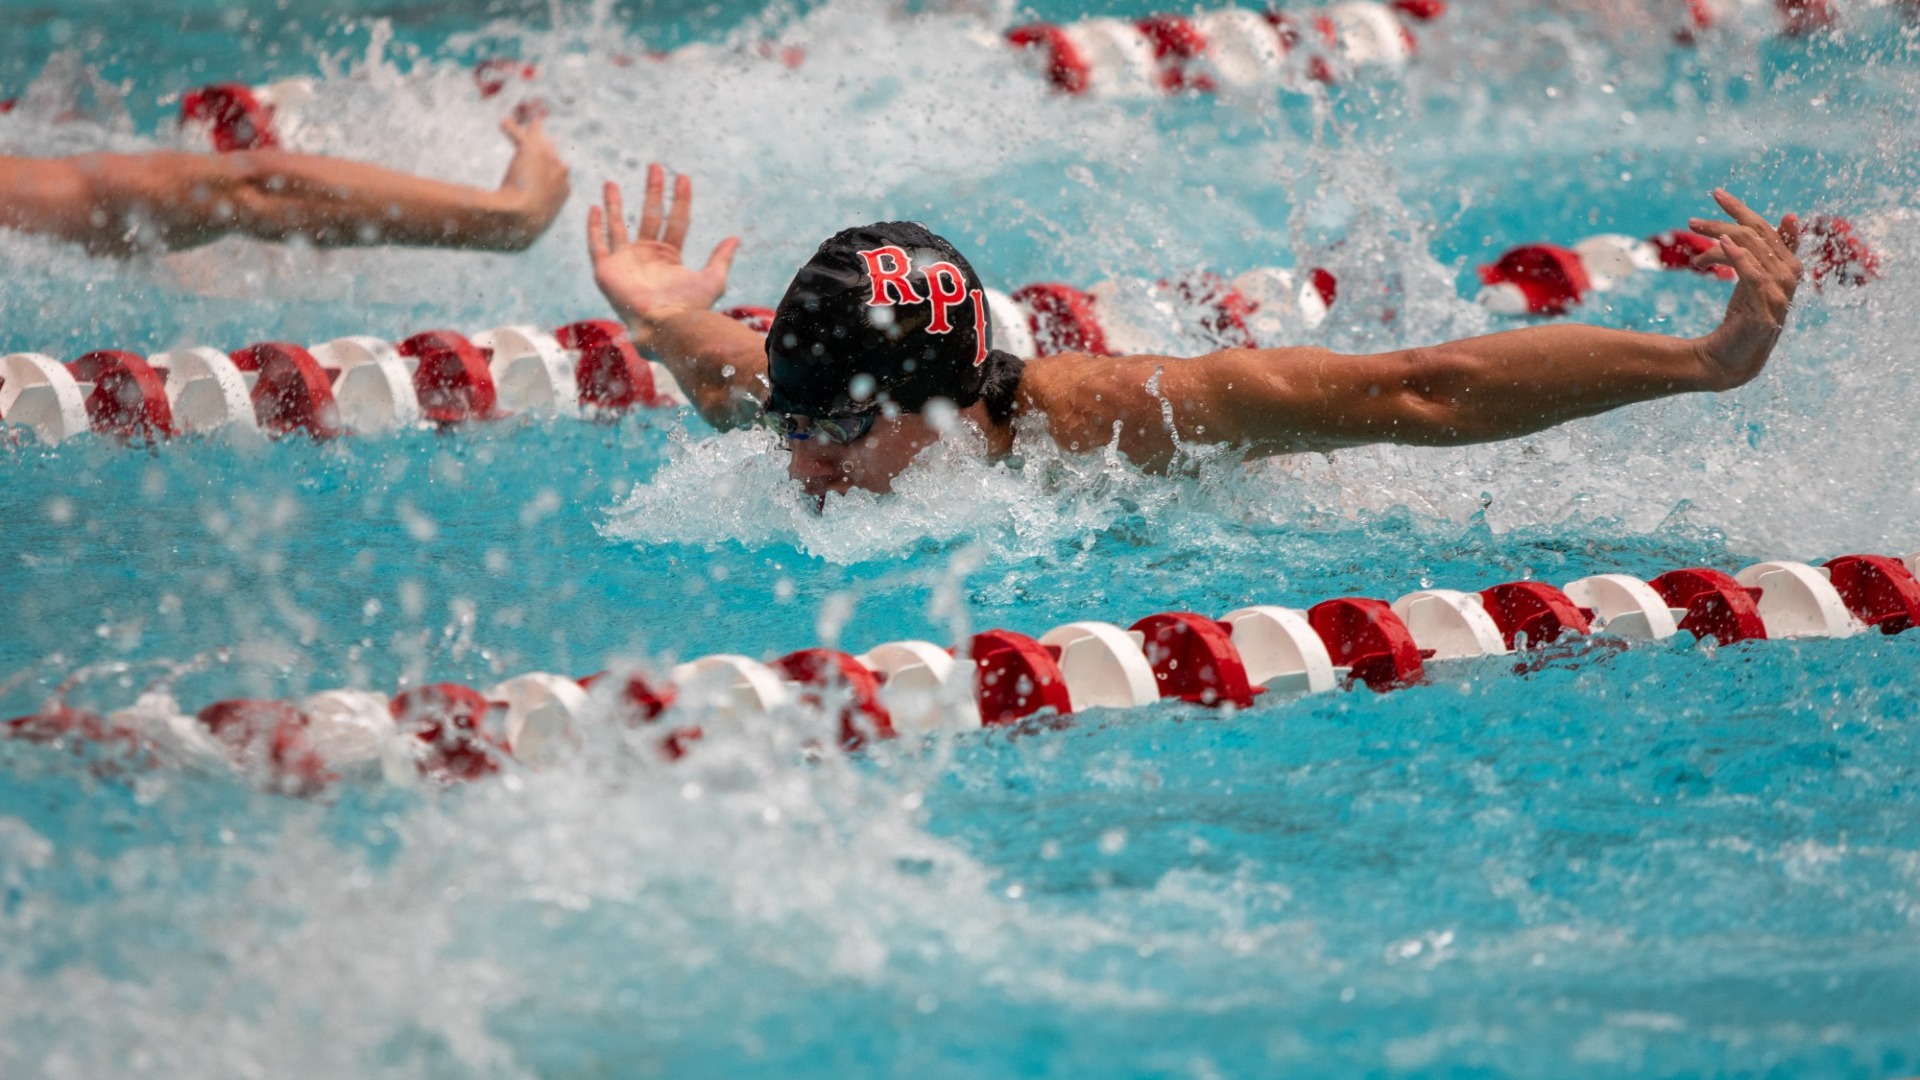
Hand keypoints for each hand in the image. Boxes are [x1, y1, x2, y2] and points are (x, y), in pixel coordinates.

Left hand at [495, 116, 569, 247]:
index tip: (539, 170)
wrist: (519, 219)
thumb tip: (512, 242)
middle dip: (546, 146)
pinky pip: (521, 133)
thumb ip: (525, 231)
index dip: (548, 170)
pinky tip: (502, 123)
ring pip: (539, 140)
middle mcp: (561, 172)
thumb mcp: (528, 232)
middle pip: (554, 153)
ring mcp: (548, 158)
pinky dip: (511, 128)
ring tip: (524, 123)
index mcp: (564, 191)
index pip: (559, 173)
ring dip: (531, 132)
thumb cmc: (522, 230)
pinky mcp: (531, 149)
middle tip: (539, 139)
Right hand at [587, 164, 739, 338]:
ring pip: (618, 226)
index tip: (683, 177)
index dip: (680, 199)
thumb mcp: (713, 279)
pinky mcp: (606, 270)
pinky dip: (594, 228)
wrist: (665, 324)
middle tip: (654, 167)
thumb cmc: (690, 307)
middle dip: (652, 191)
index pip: (675, 221)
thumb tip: (735, 238)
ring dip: (615, 204)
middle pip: (649, 216)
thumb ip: (721, 258)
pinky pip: (597, 245)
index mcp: (669, 258)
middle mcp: (646, 257)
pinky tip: (594, 208)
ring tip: (611, 182)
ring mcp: (625, 262)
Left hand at [1687, 188, 1803, 389]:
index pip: (1766, 229)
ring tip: (1697, 232)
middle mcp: (1789, 278)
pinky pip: (1756, 277)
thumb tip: (1786, 216)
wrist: (1727, 362)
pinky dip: (1740, 258)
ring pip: (1756, 251)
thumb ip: (1760, 253)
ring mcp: (1781, 296)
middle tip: (1693, 220)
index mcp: (1786, 267)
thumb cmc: (1738, 321)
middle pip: (1759, 236)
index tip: (1716, 193)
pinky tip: (1722, 245)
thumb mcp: (1749, 281)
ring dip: (1723, 237)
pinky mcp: (1767, 312)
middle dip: (1726, 221)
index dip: (1742, 209)